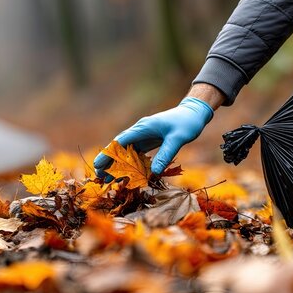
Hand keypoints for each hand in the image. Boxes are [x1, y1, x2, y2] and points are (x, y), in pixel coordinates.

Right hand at [94, 97, 213, 179]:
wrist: (194, 113)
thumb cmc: (186, 123)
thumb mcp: (178, 139)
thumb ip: (165, 154)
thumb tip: (154, 173)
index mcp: (143, 128)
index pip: (121, 142)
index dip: (109, 154)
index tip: (98, 165)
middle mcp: (140, 131)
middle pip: (119, 147)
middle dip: (108, 161)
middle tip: (99, 175)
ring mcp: (143, 135)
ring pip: (126, 151)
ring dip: (118, 164)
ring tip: (109, 178)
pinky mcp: (149, 140)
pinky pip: (136, 153)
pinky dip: (129, 163)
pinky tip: (126, 174)